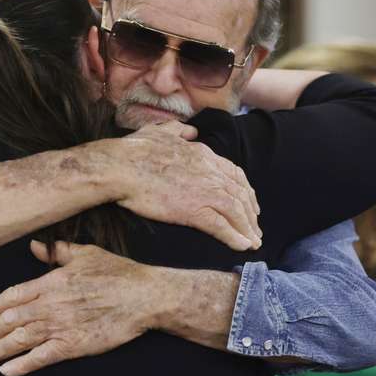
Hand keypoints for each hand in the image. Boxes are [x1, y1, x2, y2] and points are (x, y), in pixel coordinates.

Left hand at [0, 240, 159, 375]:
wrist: (144, 296)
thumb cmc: (118, 273)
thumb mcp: (86, 254)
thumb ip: (57, 252)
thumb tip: (35, 246)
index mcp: (52, 282)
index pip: (12, 296)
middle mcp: (52, 304)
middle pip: (10, 320)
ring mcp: (62, 325)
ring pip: (21, 339)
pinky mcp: (75, 344)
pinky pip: (42, 357)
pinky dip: (22, 365)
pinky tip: (7, 370)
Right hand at [108, 121, 260, 250]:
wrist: (120, 166)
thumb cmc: (134, 150)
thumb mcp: (159, 131)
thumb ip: (177, 130)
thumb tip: (190, 129)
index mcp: (203, 154)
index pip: (234, 174)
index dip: (245, 191)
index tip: (250, 203)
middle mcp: (209, 172)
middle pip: (240, 194)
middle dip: (251, 213)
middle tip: (255, 228)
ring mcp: (204, 191)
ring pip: (236, 211)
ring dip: (247, 229)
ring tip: (253, 242)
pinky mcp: (193, 210)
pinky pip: (222, 226)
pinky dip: (235, 237)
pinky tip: (242, 246)